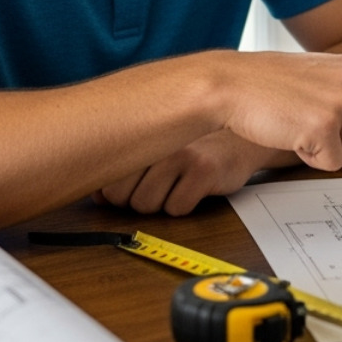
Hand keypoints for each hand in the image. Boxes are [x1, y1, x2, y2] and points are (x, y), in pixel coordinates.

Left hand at [94, 130, 273, 215]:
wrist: (244, 135)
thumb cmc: (197, 144)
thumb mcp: (158, 149)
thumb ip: (126, 167)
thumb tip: (97, 195)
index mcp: (141, 132)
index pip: (105, 181)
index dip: (116, 195)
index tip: (134, 187)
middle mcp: (158, 140)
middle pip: (121, 197)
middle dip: (136, 200)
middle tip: (161, 185)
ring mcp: (181, 154)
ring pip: (146, 205)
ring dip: (161, 204)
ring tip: (179, 184)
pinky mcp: (205, 170)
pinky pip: (177, 208)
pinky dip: (185, 206)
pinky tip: (196, 188)